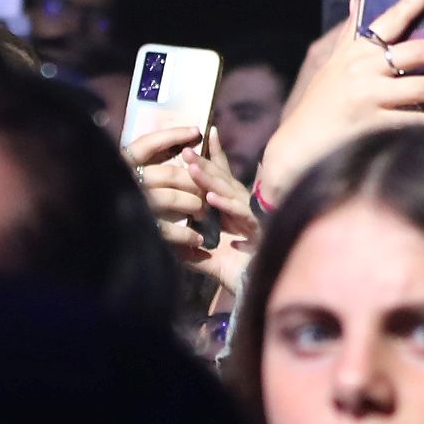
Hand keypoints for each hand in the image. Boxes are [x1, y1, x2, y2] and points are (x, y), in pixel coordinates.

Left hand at [124, 122, 262, 295]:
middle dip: (204, 162)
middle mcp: (243, 207)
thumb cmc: (238, 271)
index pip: (223, 176)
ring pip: (228, 192)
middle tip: (184, 148)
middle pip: (222, 179)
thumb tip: (165, 242)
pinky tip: (209, 197)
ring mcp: (251, 217)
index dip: (215, 155)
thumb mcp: (206, 257)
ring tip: (190, 166)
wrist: (258, 289)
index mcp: (233, 208)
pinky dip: (225, 205)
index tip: (205, 133)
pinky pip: (240, 214)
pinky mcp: (258, 230)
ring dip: (208, 179)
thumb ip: (188, 249)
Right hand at [249, 0, 423, 205]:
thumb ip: (350, 33)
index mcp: (357, 49)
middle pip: (420, 50)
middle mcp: (363, 68)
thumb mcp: (332, 64)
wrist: (297, 147)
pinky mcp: (374, 125)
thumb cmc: (320, 104)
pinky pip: (420, 121)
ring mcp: (368, 96)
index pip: (394, 14)